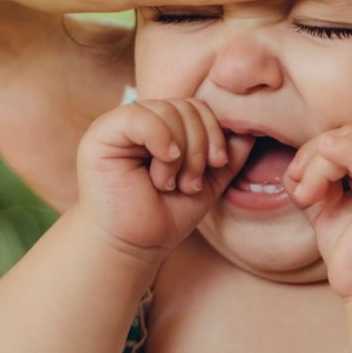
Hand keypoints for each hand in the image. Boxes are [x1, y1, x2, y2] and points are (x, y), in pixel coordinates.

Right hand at [75, 99, 253, 263]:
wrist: (132, 246)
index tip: (216, 165)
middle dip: (199, 146)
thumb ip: (226, 155)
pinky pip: (140, 117)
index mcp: (161, 125)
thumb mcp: (206, 181)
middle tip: (190, 183)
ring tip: (172, 184)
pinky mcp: (101, 134)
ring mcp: (118, 124)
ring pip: (167, 111)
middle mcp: (139, 119)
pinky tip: (163, 170)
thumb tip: (249, 128)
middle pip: (186, 106)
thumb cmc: (164, 215)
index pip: (197, 106)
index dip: (214, 131)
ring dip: (180, 153)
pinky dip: (161, 140)